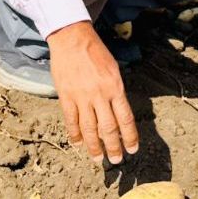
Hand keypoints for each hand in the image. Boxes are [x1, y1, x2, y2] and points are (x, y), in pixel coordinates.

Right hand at [46, 21, 138, 163]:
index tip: (132, 149)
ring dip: (94, 147)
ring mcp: (81, 97)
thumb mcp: (113, 70)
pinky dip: (75, 135)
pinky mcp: (66, 96)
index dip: (129, 137)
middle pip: (108, 128)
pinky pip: (71, 121)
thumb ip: (116, 92)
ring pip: (89, 129)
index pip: (125, 119)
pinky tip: (78, 144)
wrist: (72, 38)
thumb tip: (118, 114)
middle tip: (116, 160)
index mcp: (115, 88)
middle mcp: (100, 95)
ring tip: (97, 159)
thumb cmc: (95, 52)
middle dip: (113, 147)